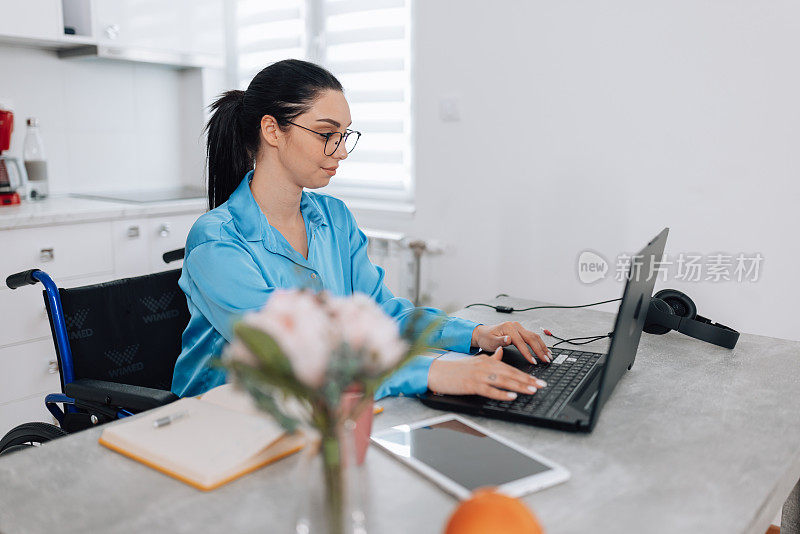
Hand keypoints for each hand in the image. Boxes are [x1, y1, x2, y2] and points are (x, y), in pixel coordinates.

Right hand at [428, 347, 547, 399]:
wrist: (436, 372)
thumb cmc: (455, 369)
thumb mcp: (475, 361)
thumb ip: (490, 357)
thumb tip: (502, 352)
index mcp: (487, 360)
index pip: (510, 368)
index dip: (525, 375)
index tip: (537, 380)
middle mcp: (485, 366)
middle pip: (510, 373)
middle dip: (528, 380)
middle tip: (541, 385)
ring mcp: (479, 375)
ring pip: (503, 380)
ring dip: (519, 386)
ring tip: (532, 390)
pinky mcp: (472, 384)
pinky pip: (490, 390)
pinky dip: (502, 393)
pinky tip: (511, 396)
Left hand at [471, 322, 551, 363]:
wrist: (482, 333)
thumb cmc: (485, 338)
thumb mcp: (490, 341)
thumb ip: (500, 341)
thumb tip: (508, 339)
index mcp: (509, 328)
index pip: (521, 342)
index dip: (528, 353)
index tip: (533, 361)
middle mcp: (516, 326)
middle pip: (531, 338)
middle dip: (540, 350)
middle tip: (546, 360)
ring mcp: (519, 328)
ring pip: (534, 336)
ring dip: (542, 346)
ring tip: (548, 356)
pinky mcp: (521, 331)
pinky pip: (533, 337)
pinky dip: (540, 344)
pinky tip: (544, 350)